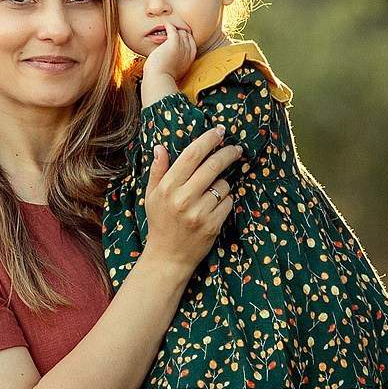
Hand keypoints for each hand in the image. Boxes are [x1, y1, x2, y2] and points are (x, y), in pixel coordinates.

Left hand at [139, 25, 196, 105]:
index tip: (180, 35)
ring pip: (182, 33)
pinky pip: (173, 30)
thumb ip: (175, 63)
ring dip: (176, 29)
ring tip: (168, 26)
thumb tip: (169, 60)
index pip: (192, 44)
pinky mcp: (174, 44)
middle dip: (182, 32)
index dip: (187, 38)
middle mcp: (188, 53)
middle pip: (188, 37)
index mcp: (189, 60)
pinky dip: (169, 26)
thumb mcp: (174, 70)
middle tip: (174, 29)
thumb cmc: (162, 77)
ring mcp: (182, 48)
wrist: (159, 79)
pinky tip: (165, 24)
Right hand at [140, 127, 241, 274]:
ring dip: (223, 185)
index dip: (208, 140)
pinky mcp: (213, 225)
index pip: (192, 155)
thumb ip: (158, 171)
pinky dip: (225, 201)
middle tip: (236, 149)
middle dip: (228, 153)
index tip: (219, 131)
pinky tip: (214, 208)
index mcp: (168, 187)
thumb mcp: (152, 196)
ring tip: (212, 193)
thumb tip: (160, 147)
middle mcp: (183, 198)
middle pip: (213, 166)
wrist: (168, 257)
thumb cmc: (160, 223)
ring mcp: (199, 212)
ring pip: (223, 185)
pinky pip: (228, 202)